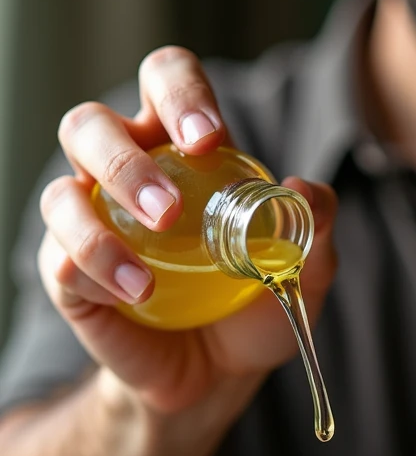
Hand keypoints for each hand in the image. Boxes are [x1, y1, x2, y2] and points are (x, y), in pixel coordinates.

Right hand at [38, 47, 337, 413]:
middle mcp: (128, 171)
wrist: (219, 374)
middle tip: (171, 211)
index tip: (208, 139)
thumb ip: (316, 222)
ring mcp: (92, 221)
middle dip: (125, 162)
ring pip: (61, 193)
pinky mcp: (71, 275)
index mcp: (183, 148)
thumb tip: (302, 187)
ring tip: (149, 274)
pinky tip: (137, 296)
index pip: (165, 81)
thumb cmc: (254, 303)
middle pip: (89, 124)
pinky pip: (60, 259)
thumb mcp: (304, 266)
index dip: (179, 93)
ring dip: (99, 227)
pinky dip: (95, 274)